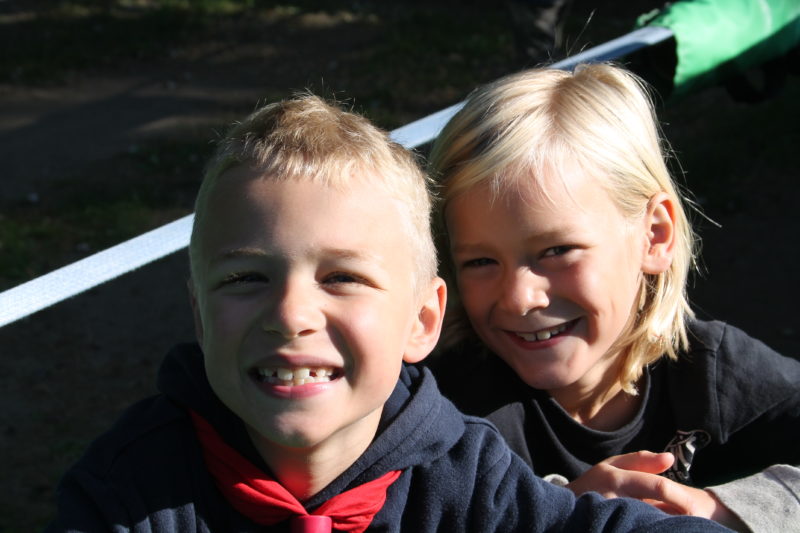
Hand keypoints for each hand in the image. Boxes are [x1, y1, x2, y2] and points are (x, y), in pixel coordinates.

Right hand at [566, 451, 748, 530]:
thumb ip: (642, 461)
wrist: (560, 512)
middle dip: (679, 520)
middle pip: (657, 513)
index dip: (682, 498)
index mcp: (616, 479)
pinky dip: (648, 532)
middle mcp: (612, 499)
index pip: (658, 487)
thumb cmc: (593, 486)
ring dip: (665, 528)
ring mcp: (609, 520)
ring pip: (648, 526)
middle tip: (693, 523)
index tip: (697, 509)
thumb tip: (671, 459)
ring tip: (678, 529)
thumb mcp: (613, 466)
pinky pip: (635, 532)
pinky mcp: (607, 531)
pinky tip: (652, 531)